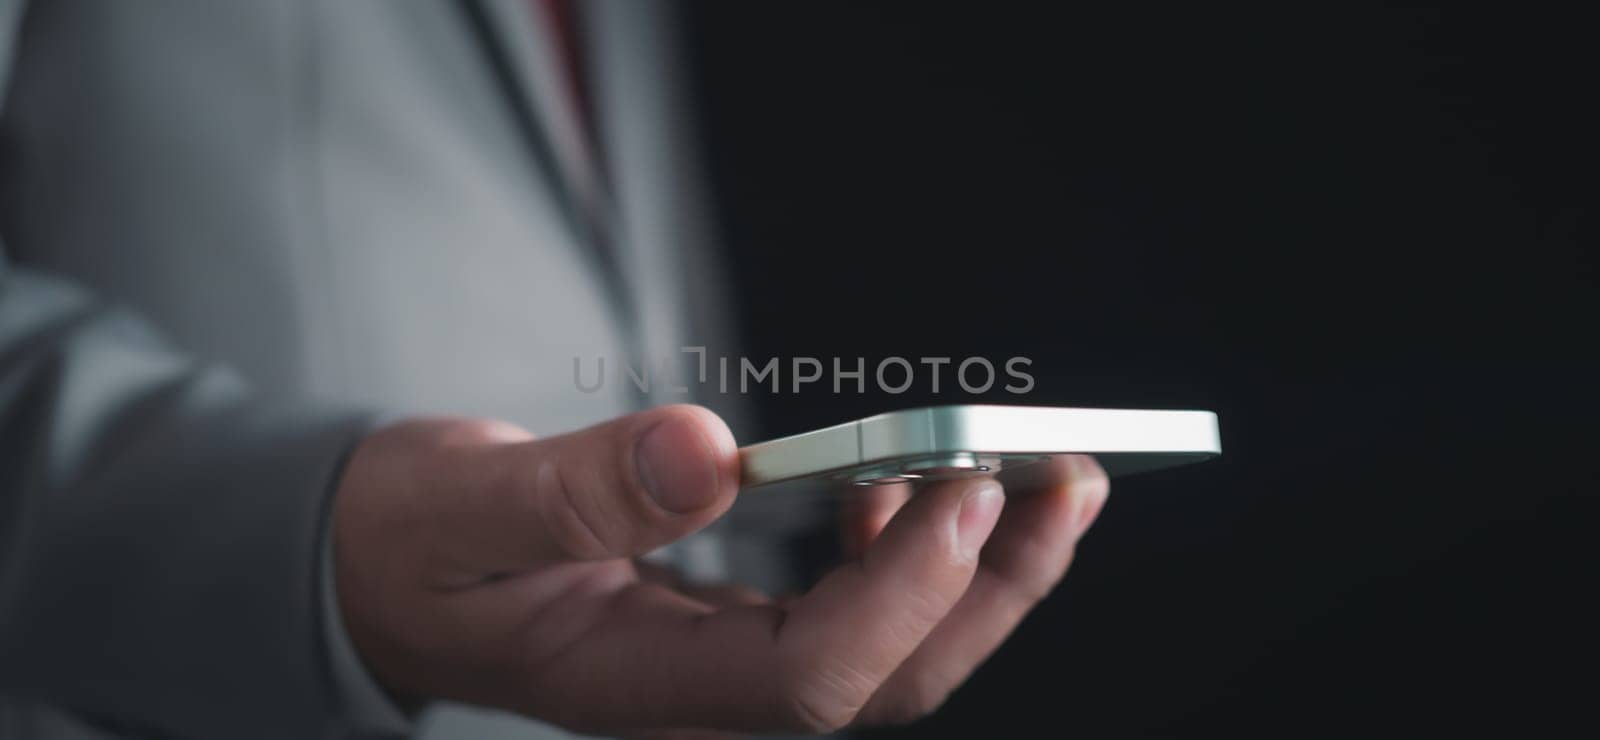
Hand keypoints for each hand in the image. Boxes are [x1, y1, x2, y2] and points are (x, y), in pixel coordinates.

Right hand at [333, 405, 1107, 734]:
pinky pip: (857, 614)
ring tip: (1038, 472)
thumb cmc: (408, 546)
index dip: (898, 597)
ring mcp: (726, 671)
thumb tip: (707, 452)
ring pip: (889, 657)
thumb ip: (574, 489)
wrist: (385, 577)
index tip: (962, 488)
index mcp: (633, 687)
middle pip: (884, 685)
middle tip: (1065, 479)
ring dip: (979, 573)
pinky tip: (917, 484)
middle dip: (991, 591)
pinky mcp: (739, 630)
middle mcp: (699, 698)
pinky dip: (914, 552)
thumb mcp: (458, 505)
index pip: (806, 679)